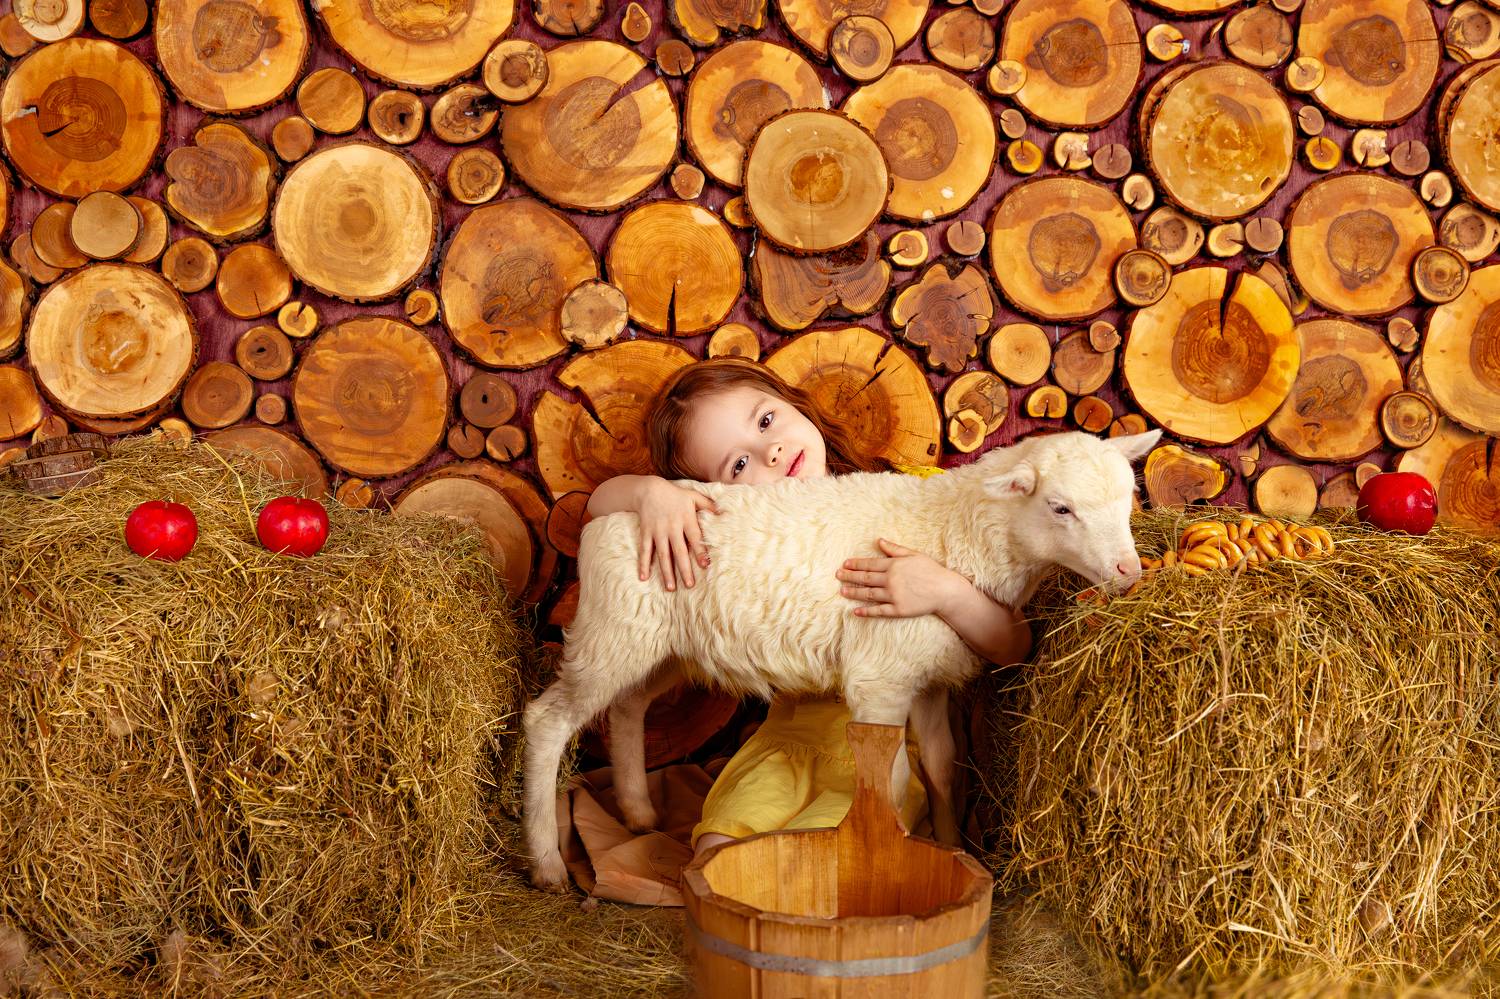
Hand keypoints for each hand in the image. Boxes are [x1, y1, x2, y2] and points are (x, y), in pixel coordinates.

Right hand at [637, 479, 717, 590]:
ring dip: (666, 572)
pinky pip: (644, 550)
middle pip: (679, 551)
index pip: (695, 538)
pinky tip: (644, 577)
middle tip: (689, 585)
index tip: (705, 566)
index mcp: (686, 519)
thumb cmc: (675, 494)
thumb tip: (724, 514)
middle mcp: (672, 527)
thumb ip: (708, 505)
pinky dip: (643, 564)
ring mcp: (658, 531)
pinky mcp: (646, 533)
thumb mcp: (694, 496)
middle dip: (684, 569)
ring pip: (662, 554)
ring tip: (670, 588)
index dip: (700, 552)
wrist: (649, 489)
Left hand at [836, 538, 963, 617]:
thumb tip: (879, 541)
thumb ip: (895, 549)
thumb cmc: (931, 571)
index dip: (855, 564)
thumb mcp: (914, 555)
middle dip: (849, 576)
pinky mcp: (898, 609)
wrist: (946, 591)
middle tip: (838, 575)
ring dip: (853, 592)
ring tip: (842, 591)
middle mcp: (891, 580)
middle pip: (865, 578)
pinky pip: (879, 611)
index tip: (845, 564)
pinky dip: (866, 611)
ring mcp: (894, 595)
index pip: (869, 564)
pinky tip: (856, 611)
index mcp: (894, 565)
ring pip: (868, 594)